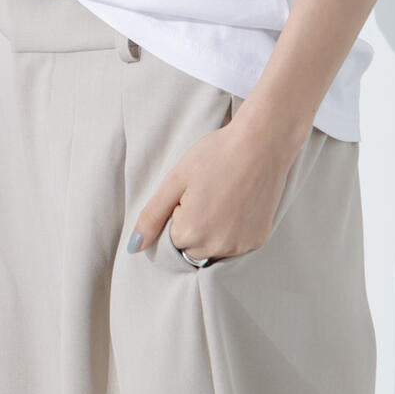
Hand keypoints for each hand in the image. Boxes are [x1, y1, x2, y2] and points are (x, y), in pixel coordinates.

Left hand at [128, 110, 298, 264]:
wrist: (260, 144)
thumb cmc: (215, 156)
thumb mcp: (175, 180)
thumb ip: (152, 215)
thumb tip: (134, 246)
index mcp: (192, 233)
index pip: (173, 238)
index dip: (180, 212)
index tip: (192, 192)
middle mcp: (217, 247)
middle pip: (193, 249)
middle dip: (195, 227)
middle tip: (207, 193)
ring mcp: (241, 246)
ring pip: (215, 249)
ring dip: (213, 232)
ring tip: (223, 197)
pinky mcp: (259, 240)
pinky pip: (237, 245)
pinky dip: (234, 230)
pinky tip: (238, 204)